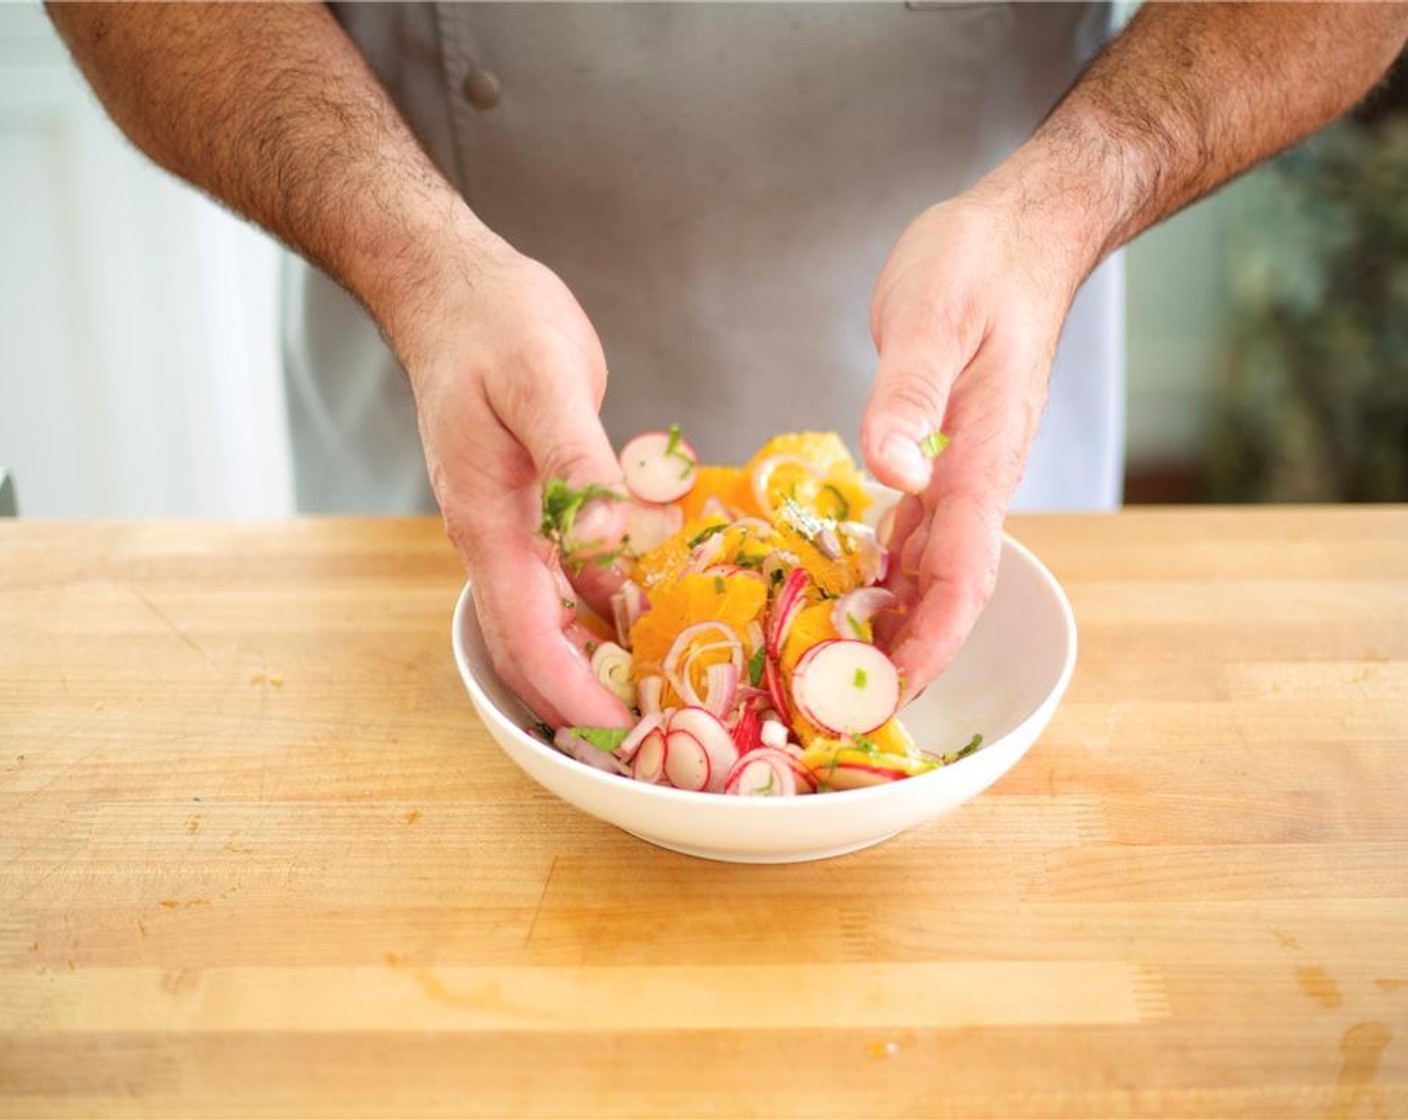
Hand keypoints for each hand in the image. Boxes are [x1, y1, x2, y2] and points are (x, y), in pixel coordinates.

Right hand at [394, 226, 632, 729]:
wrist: (454, 286)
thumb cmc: (490, 325)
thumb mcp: (542, 384)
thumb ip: (579, 465)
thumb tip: (611, 545)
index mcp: (485, 521)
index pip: (525, 633)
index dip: (571, 691)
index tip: (619, 735)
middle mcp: (495, 537)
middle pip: (531, 644)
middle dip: (581, 697)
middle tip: (647, 736)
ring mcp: (514, 523)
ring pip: (552, 616)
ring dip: (596, 658)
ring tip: (660, 694)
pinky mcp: (539, 504)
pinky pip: (570, 575)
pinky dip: (606, 604)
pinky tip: (653, 613)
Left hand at [860, 194, 1087, 694]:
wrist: (1018, 234)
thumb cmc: (979, 266)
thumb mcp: (933, 318)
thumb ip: (909, 397)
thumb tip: (891, 474)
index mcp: (983, 460)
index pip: (966, 572)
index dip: (932, 638)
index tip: (895, 689)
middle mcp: (976, 479)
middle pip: (947, 588)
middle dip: (906, 649)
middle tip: (847, 699)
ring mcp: (960, 470)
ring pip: (930, 567)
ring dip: (893, 617)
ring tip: (838, 661)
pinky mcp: (938, 453)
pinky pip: (914, 530)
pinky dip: (884, 568)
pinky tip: (847, 587)